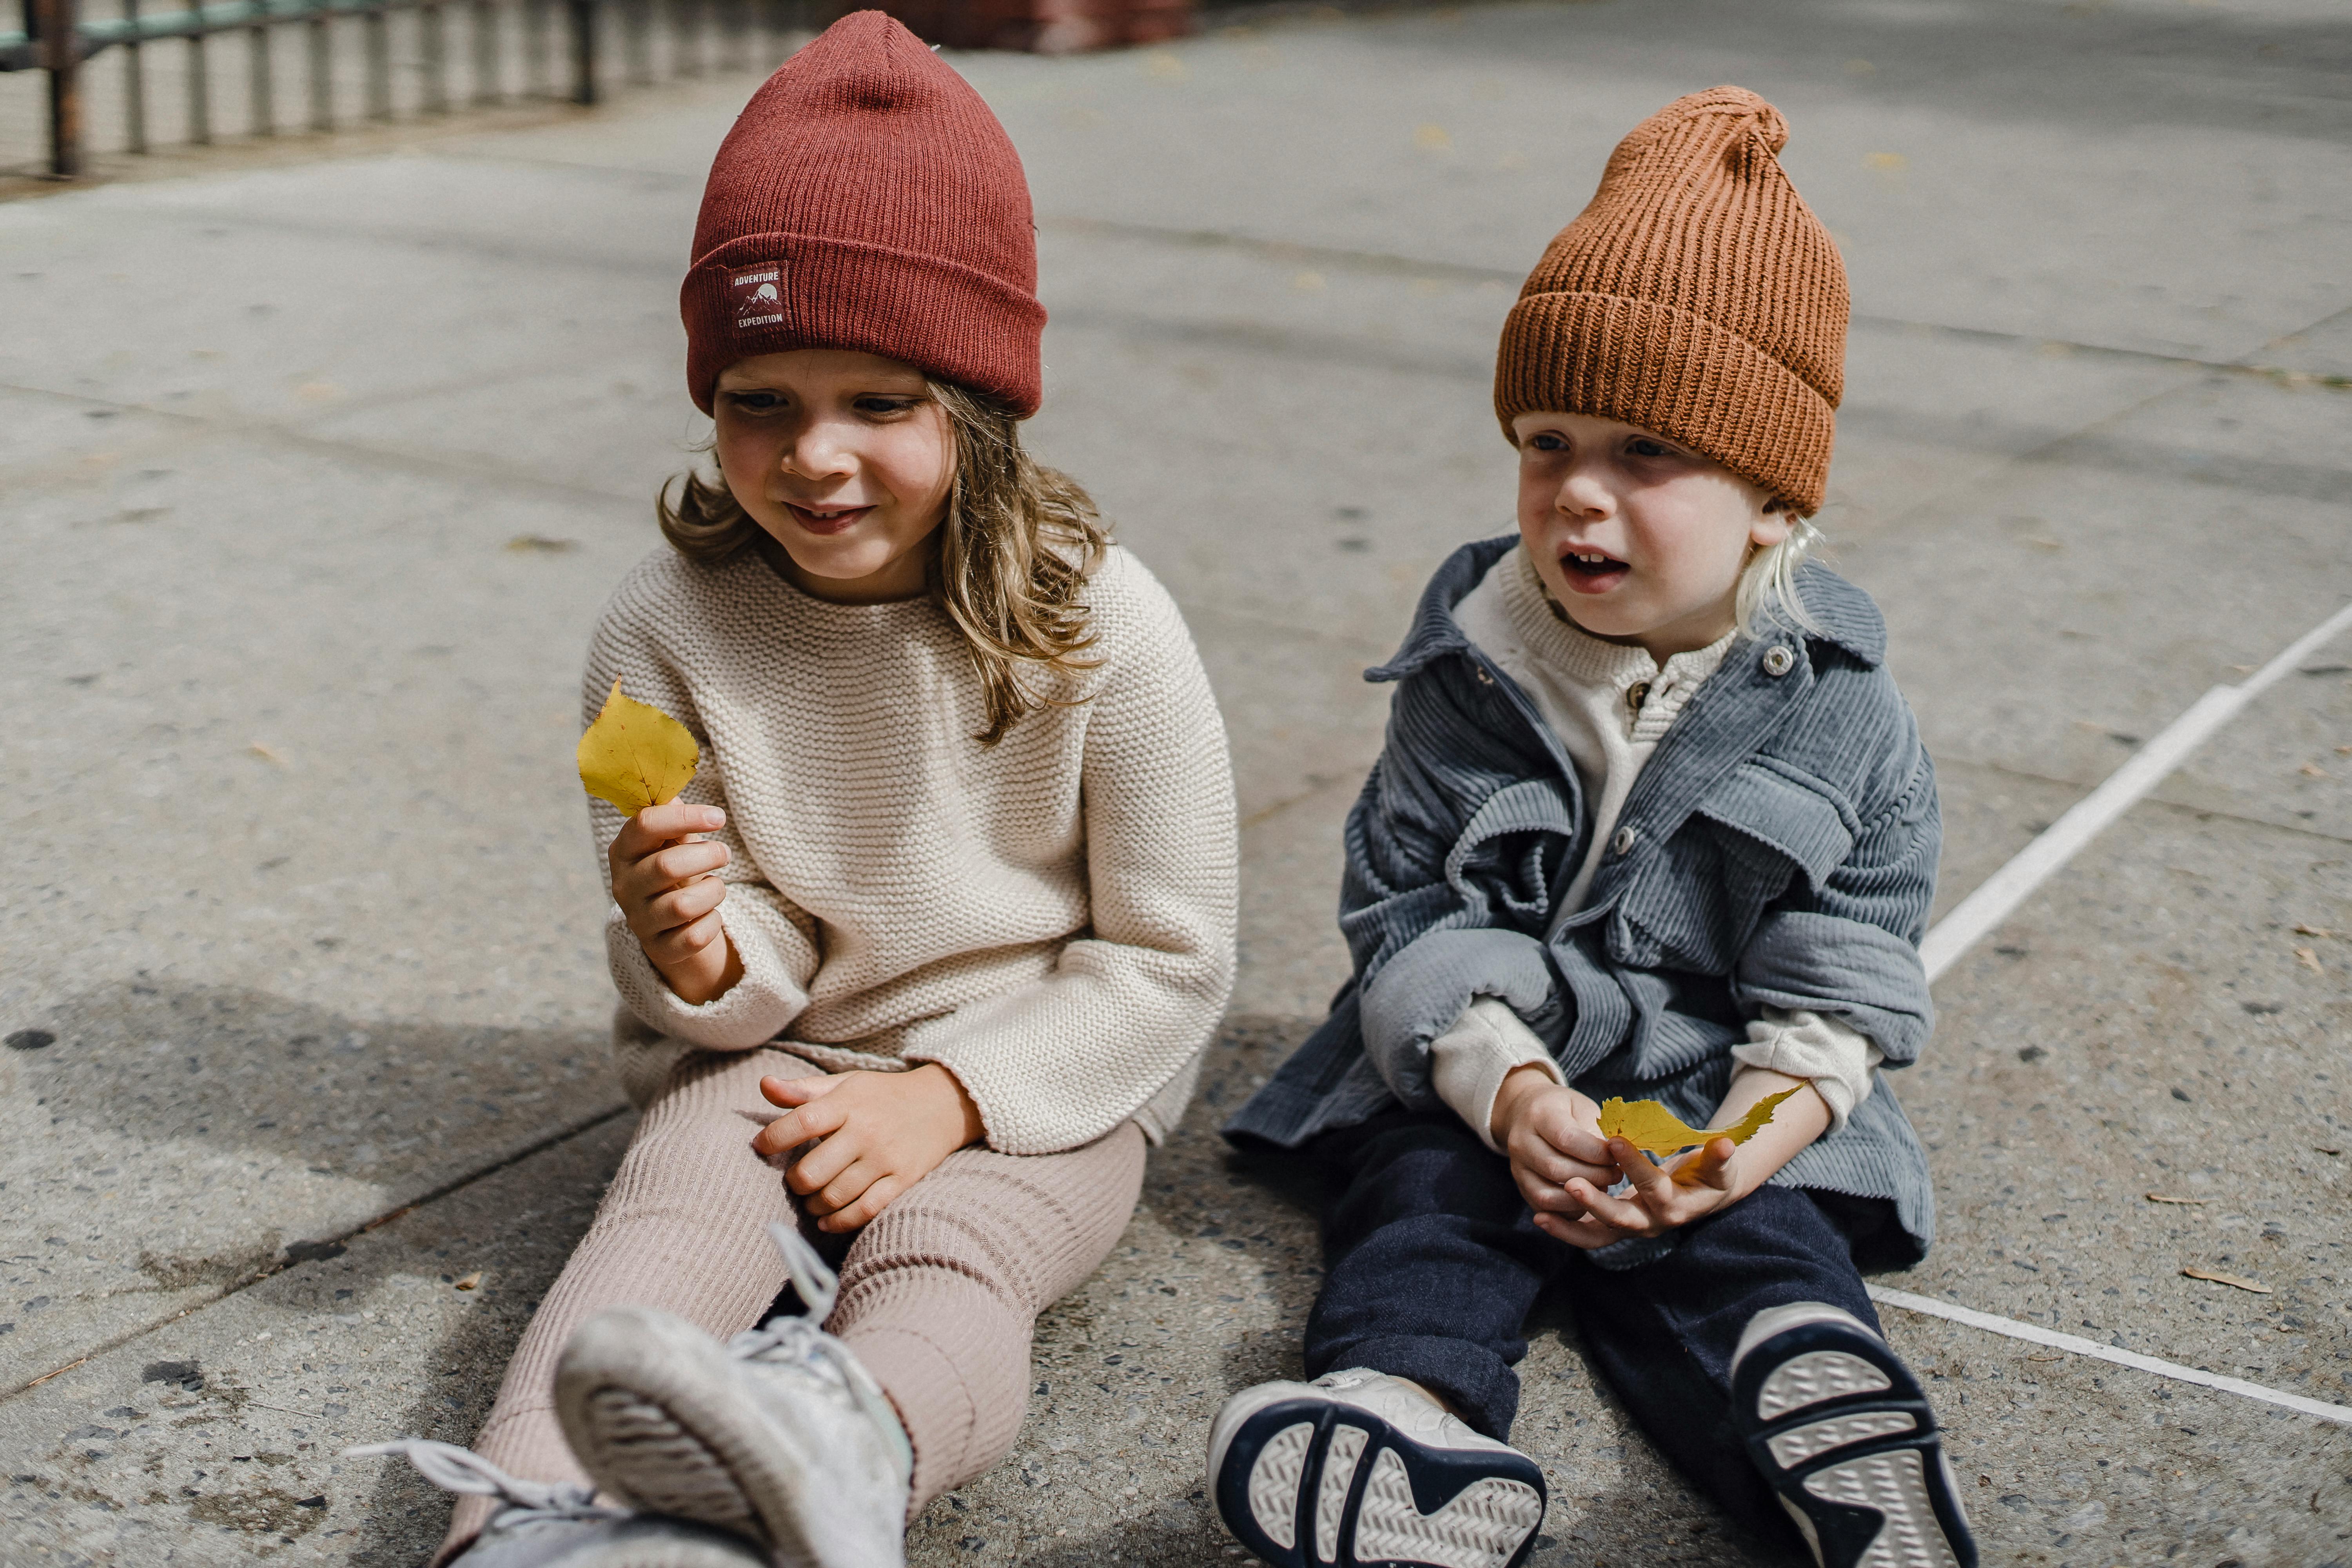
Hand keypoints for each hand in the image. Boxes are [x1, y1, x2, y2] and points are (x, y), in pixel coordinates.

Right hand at [608, 801, 740, 1003]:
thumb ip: (672, 821)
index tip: (718, 816)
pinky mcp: (660, 950)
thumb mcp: (672, 844)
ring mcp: (640, 921)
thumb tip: (671, 795)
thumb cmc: (675, 873)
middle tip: (724, 853)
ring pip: (683, 905)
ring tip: (716, 886)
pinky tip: (711, 915)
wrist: (672, 926)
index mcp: (624, 852)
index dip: (685, 816)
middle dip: (706, 855)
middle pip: (666, 866)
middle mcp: (624, 887)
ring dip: (713, 891)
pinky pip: (695, 937)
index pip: (645, 824)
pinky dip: (713, 922)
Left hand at [749, 1065, 984, 1231]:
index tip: (760, 1146)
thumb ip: (803, 1090)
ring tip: (811, 1198)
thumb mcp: (845, 1084)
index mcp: (847, 1104)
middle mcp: (865, 1131)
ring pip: (834, 1196)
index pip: (800, 1123)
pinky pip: (864, 1211)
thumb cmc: (882, 1096)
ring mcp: (885, 1159)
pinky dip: (839, 1222)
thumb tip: (764, 1084)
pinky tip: (827, 1220)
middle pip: (812, 1172)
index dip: (772, 1139)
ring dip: (813, 1204)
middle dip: (794, 1182)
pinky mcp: (902, 1180)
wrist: (943, 1104)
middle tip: (795, 1179)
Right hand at [1493, 1068, 1616, 1222]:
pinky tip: (1586, 1200)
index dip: (1597, 1153)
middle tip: (1616, 1175)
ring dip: (1580, 1199)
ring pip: (1546, 1195)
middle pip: (1556, 1169)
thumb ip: (1595, 1131)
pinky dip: (1567, 1210)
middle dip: (1593, 1176)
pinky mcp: (1521, 1186)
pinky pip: (1542, 1208)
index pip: (1566, 1139)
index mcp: (1539, 1114)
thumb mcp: (1582, 1107)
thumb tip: (1616, 1157)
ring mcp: (1517, 1166)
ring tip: (1602, 1188)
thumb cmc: (1563, 1109)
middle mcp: (1521, 1141)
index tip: (1617, 1156)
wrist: (1526, 1112)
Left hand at [1534, 1134, 1739, 1246]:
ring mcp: (1634, 1227)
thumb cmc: (1713, 1175)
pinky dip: (1567, 1230)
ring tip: (1541, 1215)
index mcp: (1677, 1206)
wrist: (1706, 1195)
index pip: (1655, 1187)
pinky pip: (1590, 1235)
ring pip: (1600, 1235)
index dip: (1637, 1166)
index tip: (1615, 1141)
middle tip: (1570, 1184)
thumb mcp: (1719, 1167)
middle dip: (1596, 1204)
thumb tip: (1725, 1144)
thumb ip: (1719, 1157)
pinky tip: (1540, 1218)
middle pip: (1622, 1219)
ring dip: (1571, 1226)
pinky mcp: (1618, 1228)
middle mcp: (1653, 1223)